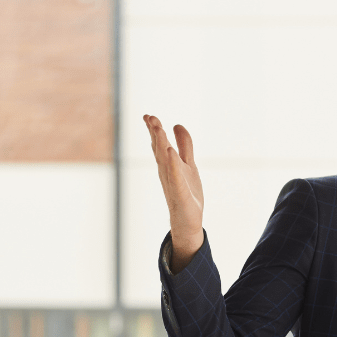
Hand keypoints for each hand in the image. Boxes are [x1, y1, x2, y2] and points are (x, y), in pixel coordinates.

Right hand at [144, 114, 203, 270]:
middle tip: (149, 117)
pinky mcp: (180, 193)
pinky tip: (171, 152)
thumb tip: (177, 124)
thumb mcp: (188, 164)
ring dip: (161, 143)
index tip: (148, 116)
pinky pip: (175, 177)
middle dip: (155, 133)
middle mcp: (167, 172)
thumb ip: (185, 145)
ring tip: (159, 127)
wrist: (188, 220)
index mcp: (168, 164)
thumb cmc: (187, 192)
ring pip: (165, 160)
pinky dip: (173, 164)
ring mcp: (172, 182)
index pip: (160, 144)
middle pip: (159, 149)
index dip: (154, 130)